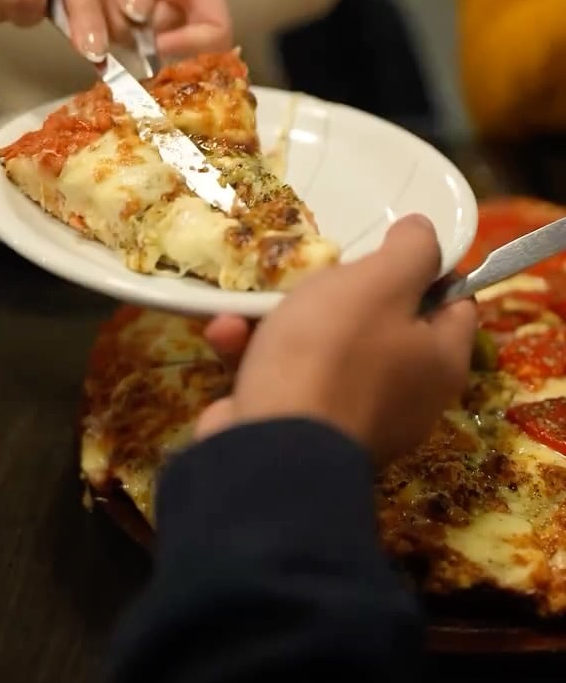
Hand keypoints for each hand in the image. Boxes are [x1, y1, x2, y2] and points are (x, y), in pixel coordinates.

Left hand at [97, 0, 231, 56]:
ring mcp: (145, 26)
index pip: (216, 34)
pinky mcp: (116, 27)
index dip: (191, 47)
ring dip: (98, 16)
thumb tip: (136, 13)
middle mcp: (175, 15)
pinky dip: (84, 23)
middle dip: (122, 23)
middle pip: (157, 47)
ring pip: (120, 43)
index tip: (153, 40)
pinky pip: (99, 39)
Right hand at [196, 217, 477, 465]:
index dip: (428, 267)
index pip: (455, 302)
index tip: (389, 245)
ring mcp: (351, 418)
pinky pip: (285, 379)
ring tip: (254, 301)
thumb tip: (425, 233)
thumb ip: (411, 251)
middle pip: (384, 324)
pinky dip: (256, 355)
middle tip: (317, 268)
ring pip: (323, 349)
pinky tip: (227, 336)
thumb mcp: (379, 282)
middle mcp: (406, 397)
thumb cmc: (332, 354)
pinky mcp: (301, 431)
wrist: (269, 448)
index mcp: (439, 362)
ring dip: (280, 319)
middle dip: (339, 291)